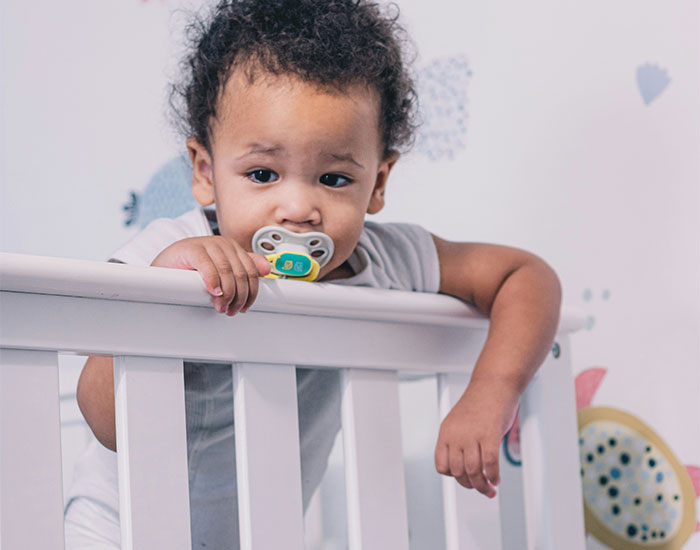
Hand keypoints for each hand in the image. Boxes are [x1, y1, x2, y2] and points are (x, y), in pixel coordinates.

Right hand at [151, 236, 270, 314]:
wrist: (164, 263)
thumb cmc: (193, 268)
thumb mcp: (221, 269)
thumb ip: (243, 267)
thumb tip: (267, 268)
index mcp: (233, 248)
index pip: (252, 271)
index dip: (251, 292)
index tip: (245, 307)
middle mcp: (223, 243)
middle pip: (242, 273)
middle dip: (239, 296)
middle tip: (231, 310)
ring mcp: (208, 244)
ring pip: (228, 272)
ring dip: (227, 294)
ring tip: (221, 307)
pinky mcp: (193, 248)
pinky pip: (209, 267)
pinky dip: (213, 282)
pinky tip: (214, 292)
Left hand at [434, 377, 518, 497]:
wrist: (494, 384)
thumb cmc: (480, 402)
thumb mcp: (460, 422)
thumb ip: (459, 441)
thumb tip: (466, 464)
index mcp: (445, 432)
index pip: (441, 465)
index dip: (452, 476)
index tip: (463, 479)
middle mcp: (455, 434)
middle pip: (458, 472)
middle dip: (470, 485)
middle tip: (481, 488)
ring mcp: (471, 435)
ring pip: (474, 472)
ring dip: (483, 486)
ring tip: (490, 488)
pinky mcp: (489, 435)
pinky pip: (490, 463)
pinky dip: (493, 475)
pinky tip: (496, 478)